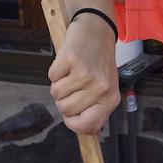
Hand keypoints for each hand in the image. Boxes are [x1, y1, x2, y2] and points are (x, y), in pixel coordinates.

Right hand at [49, 14, 119, 134]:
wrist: (97, 29)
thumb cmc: (99, 60)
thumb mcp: (106, 88)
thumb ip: (97, 110)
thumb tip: (88, 133)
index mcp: (111, 99)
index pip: (86, 127)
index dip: (73, 123)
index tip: (71, 115)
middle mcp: (100, 88)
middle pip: (66, 111)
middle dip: (64, 100)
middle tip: (73, 84)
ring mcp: (85, 74)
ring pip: (56, 94)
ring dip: (59, 84)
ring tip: (72, 72)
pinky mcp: (70, 60)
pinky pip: (51, 77)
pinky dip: (55, 71)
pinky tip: (68, 62)